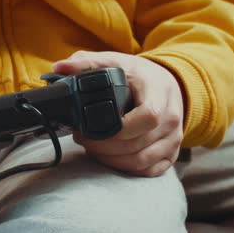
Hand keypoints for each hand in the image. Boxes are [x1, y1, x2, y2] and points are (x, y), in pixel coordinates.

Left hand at [52, 51, 183, 176]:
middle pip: (138, 143)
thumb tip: (60, 67)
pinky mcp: (171, 153)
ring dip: (111, 160)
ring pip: (141, 160)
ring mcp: (173, 138)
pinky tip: (110, 158)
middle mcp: (171, 118)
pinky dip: (126, 168)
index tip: (92, 128)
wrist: (167, 86)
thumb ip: (87, 63)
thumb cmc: (138, 75)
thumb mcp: (115, 62)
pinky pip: (149, 170)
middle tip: (82, 139)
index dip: (119, 128)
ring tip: (92, 148)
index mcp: (159, 93)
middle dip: (104, 146)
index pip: (148, 116)